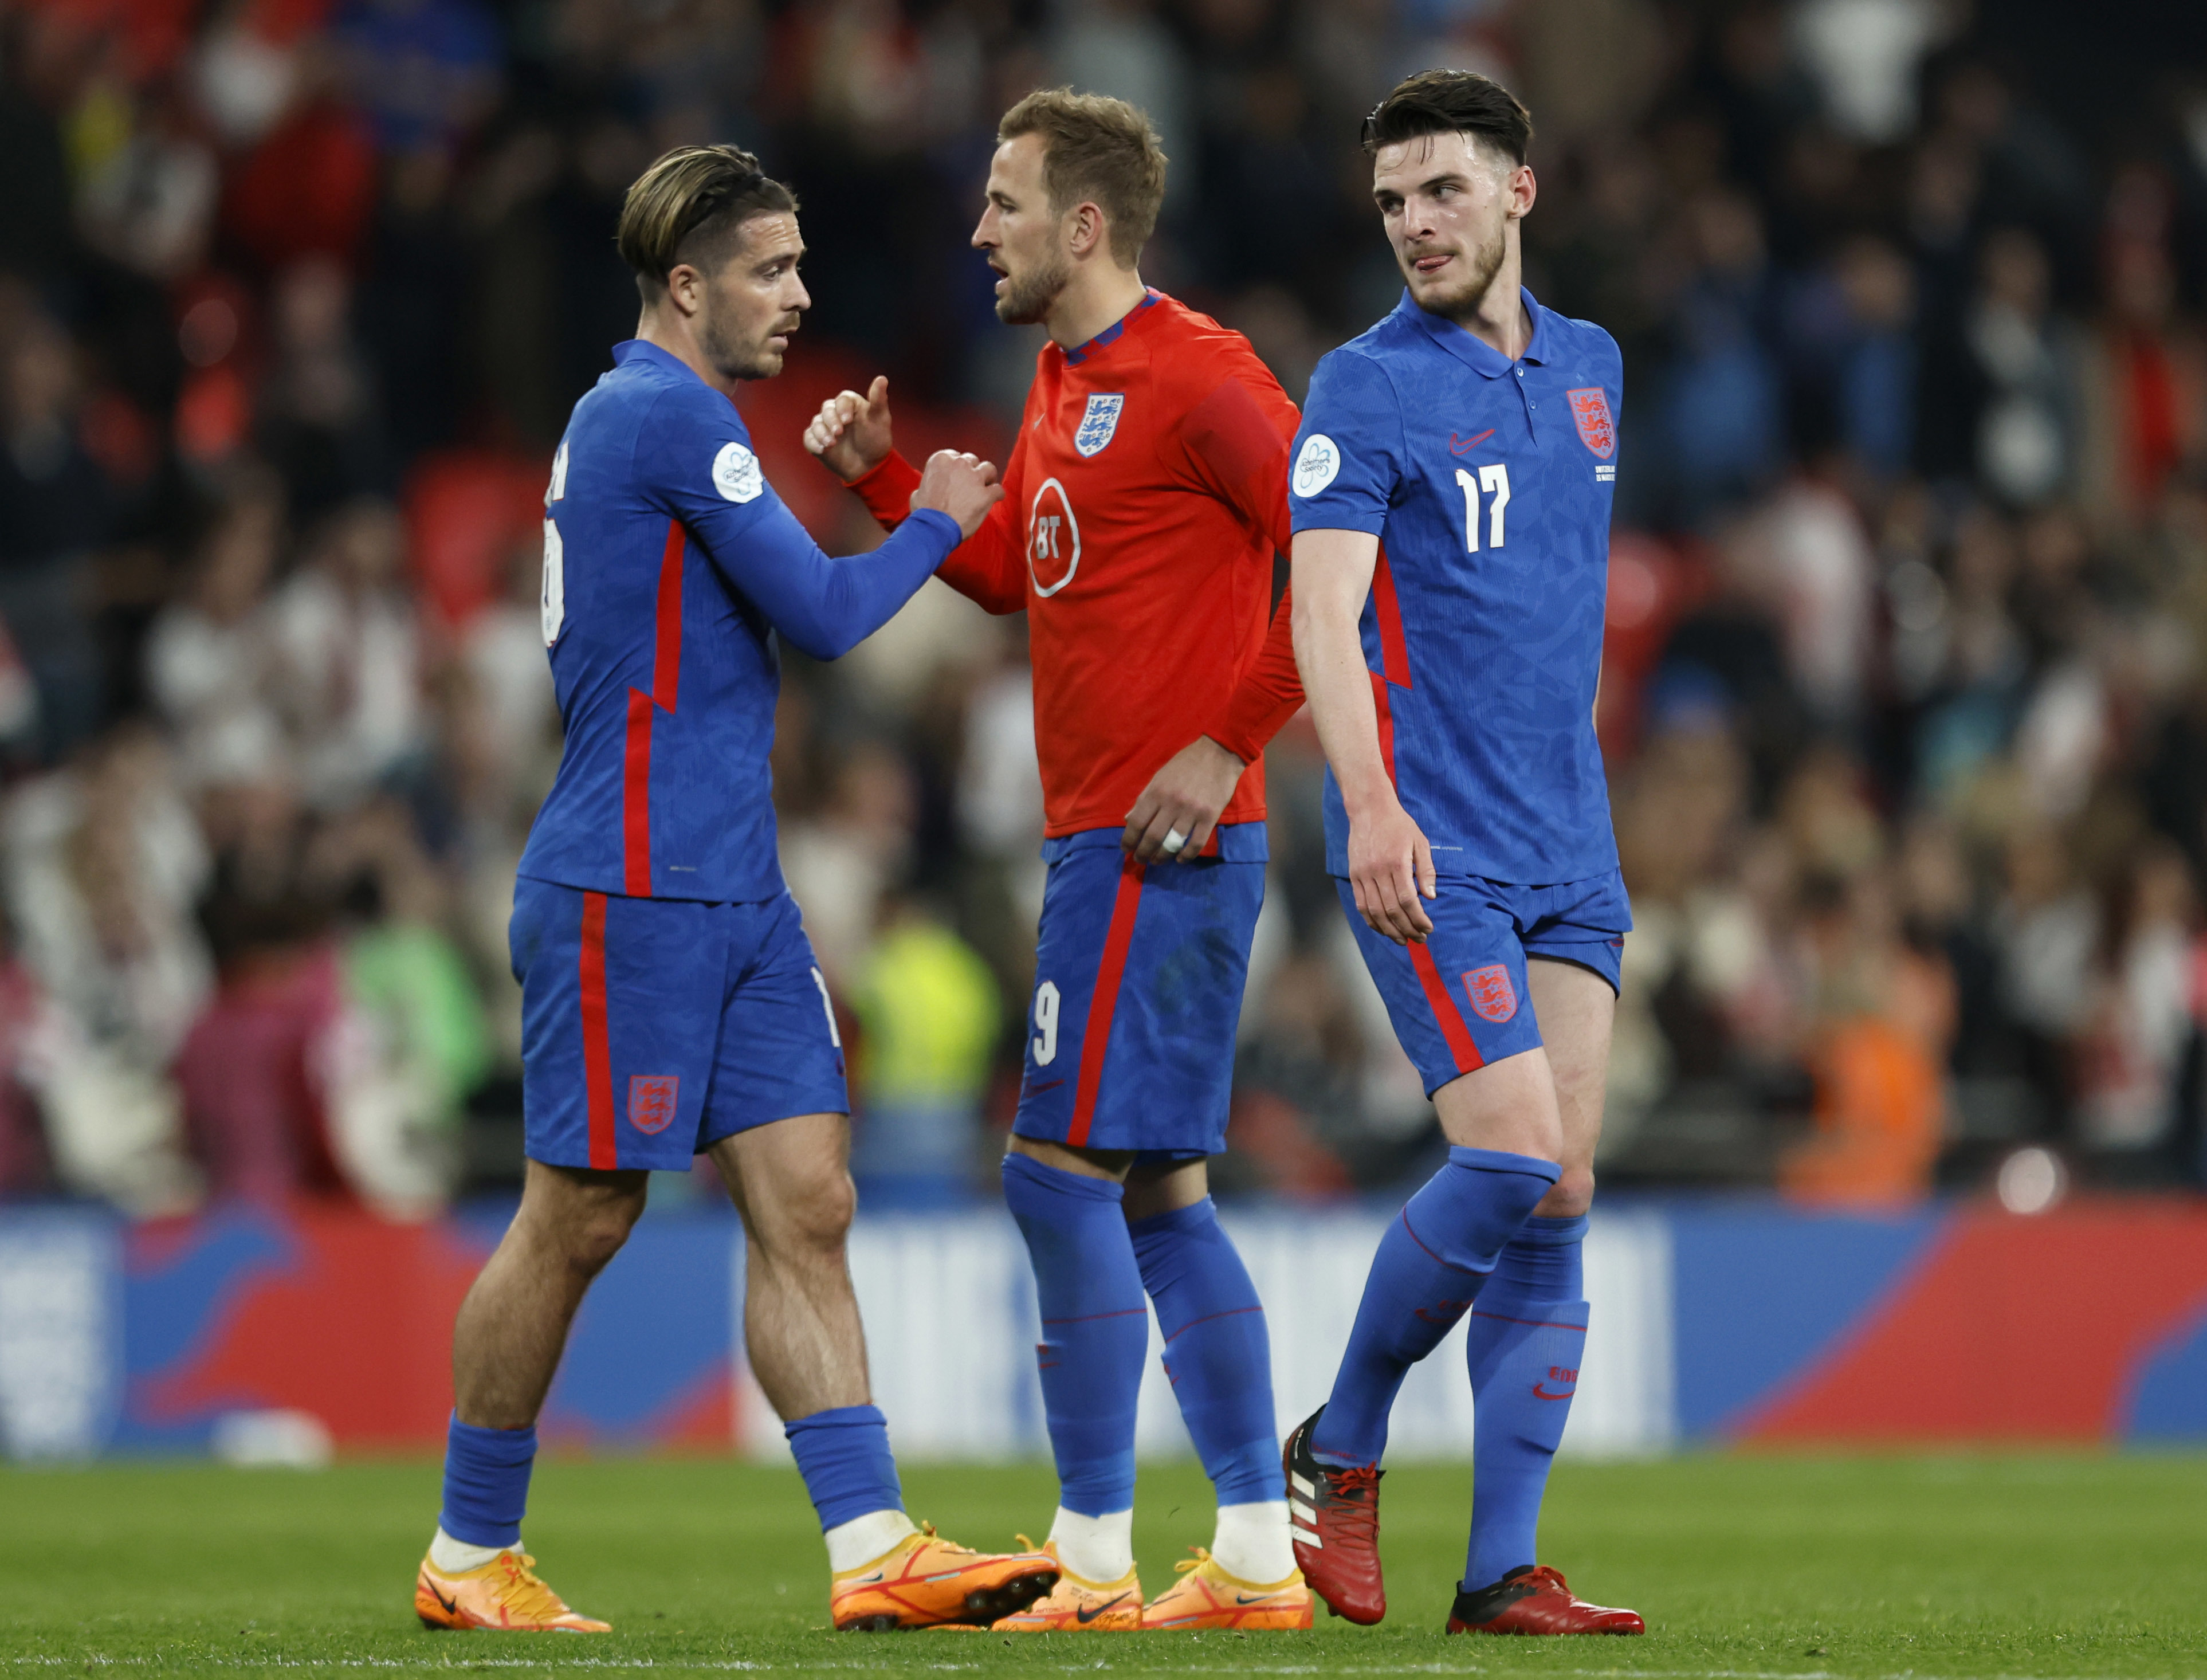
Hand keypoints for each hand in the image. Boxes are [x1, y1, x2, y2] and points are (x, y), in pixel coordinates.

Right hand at [802, 375, 893, 482]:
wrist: (869, 465)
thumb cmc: (876, 439)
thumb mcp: (880, 419)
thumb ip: (878, 399)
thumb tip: (882, 378)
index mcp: (850, 403)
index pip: (842, 400)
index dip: (843, 408)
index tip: (848, 420)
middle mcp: (835, 412)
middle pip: (827, 409)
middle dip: (831, 420)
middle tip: (839, 433)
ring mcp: (825, 426)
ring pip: (817, 423)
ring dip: (822, 433)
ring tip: (831, 444)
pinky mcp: (817, 440)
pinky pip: (809, 438)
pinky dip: (813, 443)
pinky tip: (821, 450)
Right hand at [912, 449, 1001, 537]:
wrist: (933, 529)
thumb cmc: (924, 513)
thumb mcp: (919, 492)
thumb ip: (929, 485)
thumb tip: (927, 489)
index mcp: (941, 460)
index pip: (956, 456)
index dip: (959, 467)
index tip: (959, 476)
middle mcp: (959, 464)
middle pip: (972, 460)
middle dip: (972, 471)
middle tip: (971, 484)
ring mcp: (974, 478)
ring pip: (989, 469)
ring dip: (988, 478)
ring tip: (986, 487)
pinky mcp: (986, 494)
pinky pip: (998, 490)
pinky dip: (998, 495)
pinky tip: (995, 499)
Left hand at [1122, 736, 1246, 862]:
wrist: (1218, 753)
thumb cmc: (1185, 763)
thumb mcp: (1159, 776)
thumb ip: (1144, 798)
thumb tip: (1128, 819)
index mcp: (1157, 792)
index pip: (1137, 822)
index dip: (1128, 840)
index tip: (1126, 849)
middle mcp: (1172, 803)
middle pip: (1152, 837)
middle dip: (1143, 853)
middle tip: (1140, 859)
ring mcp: (1192, 811)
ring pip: (1173, 843)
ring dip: (1162, 857)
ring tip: (1157, 860)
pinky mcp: (1210, 817)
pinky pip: (1196, 843)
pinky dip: (1186, 856)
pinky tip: (1180, 859)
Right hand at [1347, 793, 1435, 943]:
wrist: (1369, 809)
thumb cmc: (1398, 825)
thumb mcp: (1420, 842)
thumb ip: (1426, 870)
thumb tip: (1431, 897)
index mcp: (1396, 862)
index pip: (1407, 900)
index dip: (1418, 918)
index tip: (1428, 928)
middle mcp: (1377, 871)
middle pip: (1391, 910)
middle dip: (1407, 929)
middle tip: (1419, 938)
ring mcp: (1362, 874)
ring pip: (1374, 911)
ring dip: (1389, 930)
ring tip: (1402, 940)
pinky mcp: (1354, 876)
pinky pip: (1361, 904)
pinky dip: (1371, 921)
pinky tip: (1383, 929)